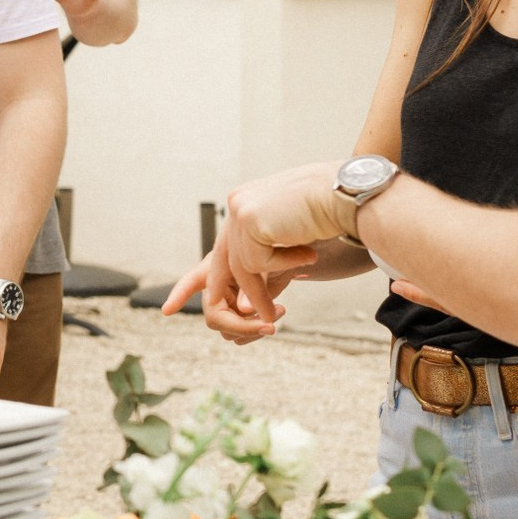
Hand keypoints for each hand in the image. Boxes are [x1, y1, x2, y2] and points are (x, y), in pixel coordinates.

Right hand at [159, 240, 300, 345]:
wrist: (284, 256)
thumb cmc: (269, 251)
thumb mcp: (262, 263)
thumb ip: (252, 286)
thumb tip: (245, 312)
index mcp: (214, 270)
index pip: (191, 282)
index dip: (178, 296)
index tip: (167, 310)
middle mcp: (215, 291)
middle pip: (215, 319)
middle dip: (243, 327)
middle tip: (270, 326)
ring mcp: (227, 306)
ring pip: (229, 333)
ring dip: (254, 331)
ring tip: (279, 313)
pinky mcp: (240, 317)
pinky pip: (242, 336)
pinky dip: (258, 332)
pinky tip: (274, 316)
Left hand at [168, 162, 349, 339]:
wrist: (350, 191)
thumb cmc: (329, 217)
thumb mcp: (291, 244)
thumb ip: (266, 268)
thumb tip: (246, 309)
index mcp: (245, 212)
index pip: (214, 254)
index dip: (188, 286)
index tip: (167, 309)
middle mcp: (236, 209)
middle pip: (219, 269)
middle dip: (235, 307)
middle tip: (264, 328)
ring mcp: (239, 212)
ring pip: (239, 272)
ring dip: (260, 299)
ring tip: (279, 317)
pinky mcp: (248, 219)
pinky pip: (255, 265)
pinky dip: (278, 274)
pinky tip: (305, 257)